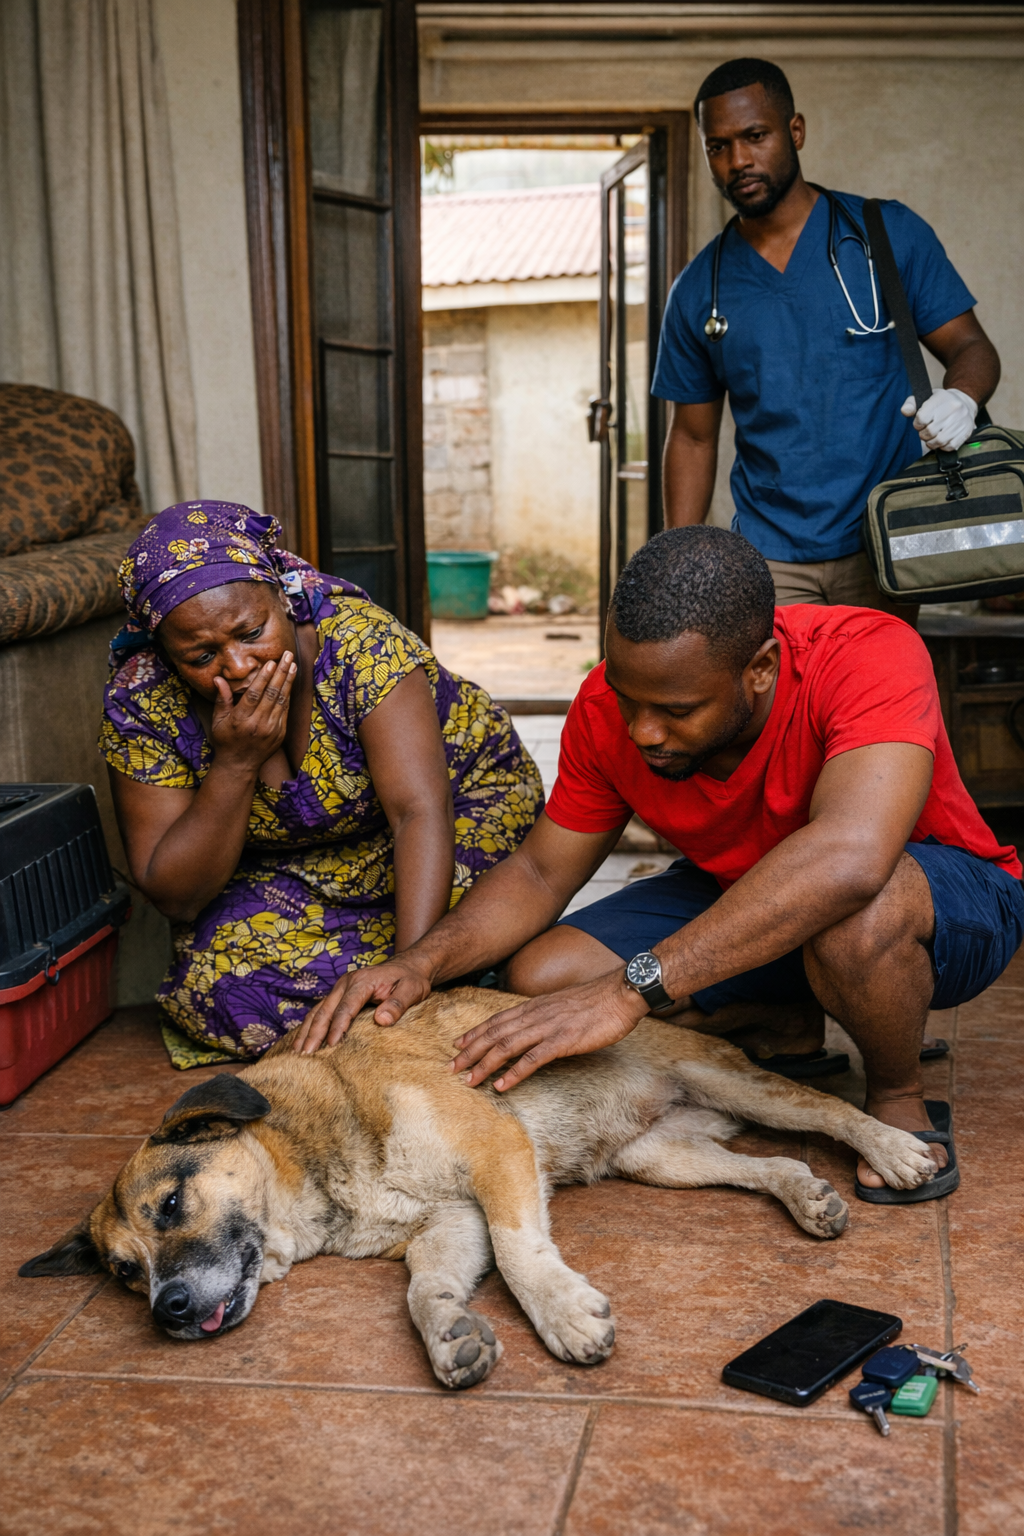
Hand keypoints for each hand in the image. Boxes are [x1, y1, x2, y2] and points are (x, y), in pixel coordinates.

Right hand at [210, 653, 295, 772]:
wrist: (239, 766)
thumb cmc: (225, 741)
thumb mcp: (218, 721)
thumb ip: (221, 699)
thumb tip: (218, 678)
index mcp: (241, 720)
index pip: (254, 694)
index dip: (263, 678)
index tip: (270, 663)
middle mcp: (258, 724)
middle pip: (272, 694)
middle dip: (280, 672)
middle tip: (287, 655)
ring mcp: (271, 729)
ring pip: (282, 700)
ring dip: (288, 681)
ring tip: (292, 665)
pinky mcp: (280, 733)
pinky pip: (285, 710)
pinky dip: (288, 695)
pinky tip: (290, 682)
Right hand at [291, 954, 434, 1053]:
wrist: (410, 965)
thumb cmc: (412, 979)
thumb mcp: (412, 990)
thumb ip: (398, 1005)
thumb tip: (381, 1021)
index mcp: (362, 982)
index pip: (346, 1008)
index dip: (338, 1028)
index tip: (331, 1046)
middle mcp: (346, 983)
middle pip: (325, 1010)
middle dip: (314, 1033)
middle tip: (306, 1055)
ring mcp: (341, 988)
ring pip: (318, 1010)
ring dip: (306, 1031)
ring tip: (296, 1052)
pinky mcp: (340, 995)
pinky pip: (321, 1010)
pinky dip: (310, 1025)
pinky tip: (303, 1040)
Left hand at [448, 971, 648, 1090]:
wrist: (621, 992)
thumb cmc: (597, 1001)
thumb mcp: (563, 1004)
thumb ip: (545, 1015)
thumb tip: (534, 1028)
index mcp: (535, 1006)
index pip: (497, 1020)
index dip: (474, 1033)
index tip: (457, 1045)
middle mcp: (535, 1015)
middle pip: (494, 1034)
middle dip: (470, 1052)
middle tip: (451, 1068)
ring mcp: (548, 1027)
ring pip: (507, 1046)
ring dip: (484, 1065)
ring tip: (468, 1081)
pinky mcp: (563, 1041)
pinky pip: (533, 1059)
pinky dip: (514, 1073)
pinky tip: (501, 1085)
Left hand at [901, 388, 976, 452]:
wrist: (965, 402)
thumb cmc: (941, 402)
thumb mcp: (926, 397)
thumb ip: (912, 404)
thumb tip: (905, 411)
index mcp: (941, 399)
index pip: (921, 418)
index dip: (917, 424)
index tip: (919, 424)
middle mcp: (953, 409)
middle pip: (930, 431)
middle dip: (923, 434)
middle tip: (925, 432)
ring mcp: (961, 421)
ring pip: (939, 441)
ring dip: (931, 443)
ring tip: (931, 437)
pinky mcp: (966, 432)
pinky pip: (949, 447)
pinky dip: (942, 447)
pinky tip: (941, 440)